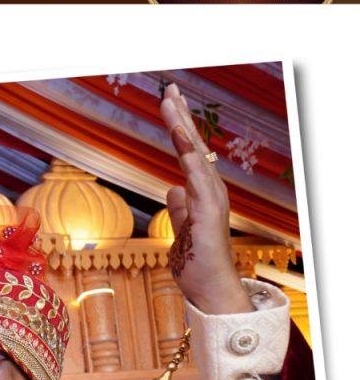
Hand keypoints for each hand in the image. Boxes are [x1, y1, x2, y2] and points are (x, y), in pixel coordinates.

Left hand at [161, 82, 250, 314]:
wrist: (211, 290)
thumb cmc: (197, 265)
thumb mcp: (182, 230)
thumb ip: (180, 209)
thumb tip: (173, 189)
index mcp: (203, 193)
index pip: (189, 153)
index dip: (180, 127)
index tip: (170, 103)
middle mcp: (210, 190)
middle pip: (194, 146)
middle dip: (180, 116)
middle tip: (169, 89)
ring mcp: (211, 199)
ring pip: (195, 155)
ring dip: (182, 128)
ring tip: (170, 103)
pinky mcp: (208, 212)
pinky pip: (197, 178)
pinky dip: (188, 157)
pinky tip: (179, 138)